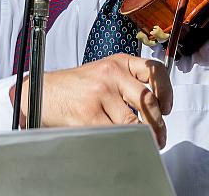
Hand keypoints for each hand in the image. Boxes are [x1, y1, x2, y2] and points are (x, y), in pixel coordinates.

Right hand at [30, 54, 172, 147]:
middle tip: (160, 136)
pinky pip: (114, 135)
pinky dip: (123, 144)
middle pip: (147, 101)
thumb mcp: (102, 72)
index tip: (168, 107)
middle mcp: (110, 75)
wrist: (41, 93)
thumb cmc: (74, 86)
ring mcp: (99, 95)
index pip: (153, 69)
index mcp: (118, 62)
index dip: (166, 90)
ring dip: (144, 138)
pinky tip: (124, 146)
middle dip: (159, 124)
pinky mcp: (88, 116)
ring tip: (145, 144)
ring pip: (133, 123)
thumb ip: (127, 82)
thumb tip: (155, 107)